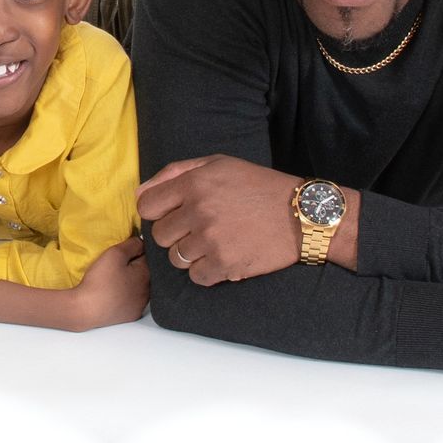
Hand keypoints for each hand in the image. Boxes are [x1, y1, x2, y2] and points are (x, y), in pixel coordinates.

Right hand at [68, 238, 149, 329]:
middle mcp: (149, 291)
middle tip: (119, 264)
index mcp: (147, 274)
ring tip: (117, 279)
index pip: (148, 256)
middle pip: (146, 273)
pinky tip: (117, 294)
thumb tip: (142, 242)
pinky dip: (128, 296)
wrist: (86, 310)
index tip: (125, 251)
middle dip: (137, 267)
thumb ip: (131, 245)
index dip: (137, 250)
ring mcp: (140, 305)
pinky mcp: (131, 315)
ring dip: (133, 282)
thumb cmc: (101, 280)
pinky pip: (133, 301)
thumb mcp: (114, 254)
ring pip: (141, 288)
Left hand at [137, 155, 309, 284]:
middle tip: (199, 228)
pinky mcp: (225, 264)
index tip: (173, 214)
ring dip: (191, 254)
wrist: (302, 214)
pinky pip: (196, 276)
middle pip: (160, 235)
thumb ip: (174, 173)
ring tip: (214, 242)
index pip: (146, 206)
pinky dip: (206, 271)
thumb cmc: (256, 186)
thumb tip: (140, 193)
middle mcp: (198, 210)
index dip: (157, 211)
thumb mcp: (217, 165)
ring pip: (176, 258)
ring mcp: (211, 239)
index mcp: (193, 183)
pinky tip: (222, 257)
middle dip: (176, 234)